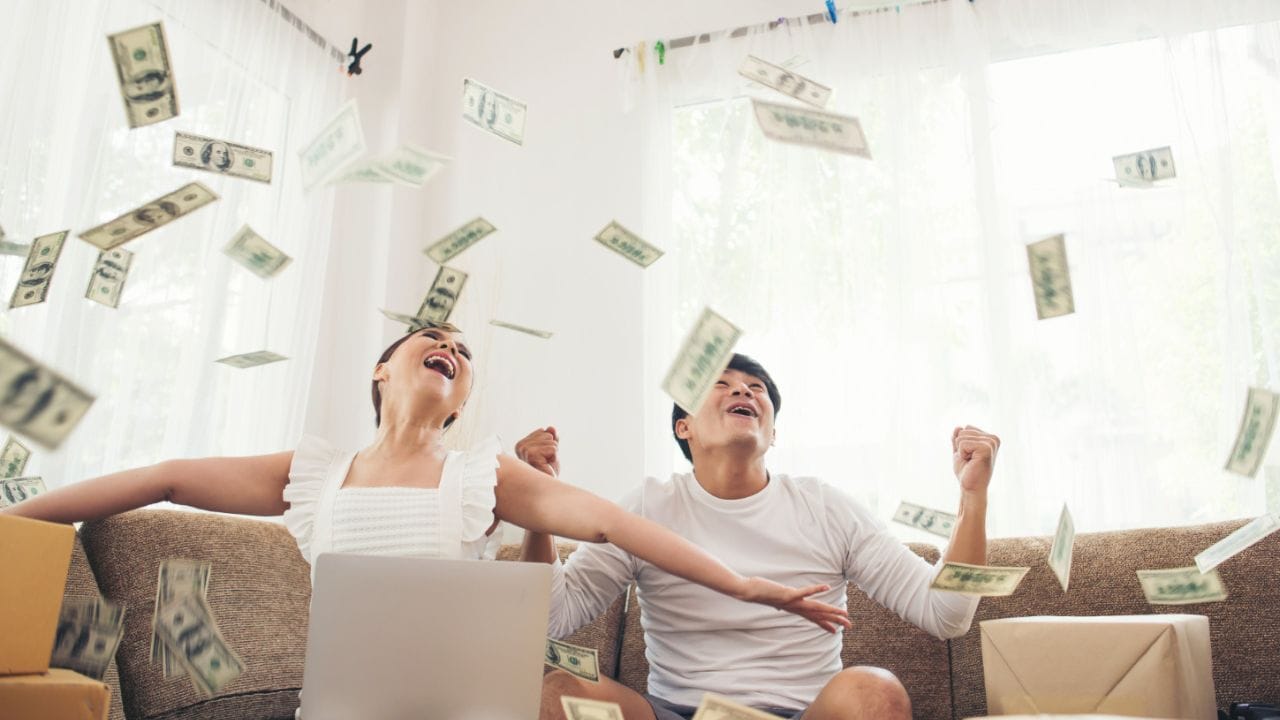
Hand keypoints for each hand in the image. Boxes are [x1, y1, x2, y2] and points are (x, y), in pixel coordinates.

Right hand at [515, 426, 559, 476]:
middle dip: (552, 449)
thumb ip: (551, 437)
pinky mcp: (532, 455)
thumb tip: (551, 427)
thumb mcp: (550, 450)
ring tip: (545, 464)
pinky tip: (546, 466)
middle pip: (548, 435)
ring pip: (551, 442)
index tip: (543, 457)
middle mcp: (521, 446)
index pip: (544, 431)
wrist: (545, 487)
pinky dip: (554, 458)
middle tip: (545, 462)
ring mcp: (525, 450)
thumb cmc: (546, 471)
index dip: (549, 445)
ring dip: (553, 455)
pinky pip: (553, 448)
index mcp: (522, 444)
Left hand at [737, 577, 851, 633]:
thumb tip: (779, 607)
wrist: (747, 592)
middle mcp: (794, 608)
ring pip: (815, 607)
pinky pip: (804, 592)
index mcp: (793, 609)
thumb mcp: (773, 600)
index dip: (824, 624)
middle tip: (848, 625)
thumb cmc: (760, 594)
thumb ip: (779, 603)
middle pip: (818, 615)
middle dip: (834, 620)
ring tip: (843, 612)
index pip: (811, 618)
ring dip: (830, 610)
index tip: (835, 631)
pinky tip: (827, 587)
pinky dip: (815, 590)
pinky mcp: (787, 594)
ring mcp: (792, 602)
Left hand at [952, 425, 999, 493]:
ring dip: (962, 451)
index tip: (970, 456)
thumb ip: (958, 439)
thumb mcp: (960, 451)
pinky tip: (971, 462)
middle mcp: (993, 439)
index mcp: (990, 438)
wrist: (971, 487)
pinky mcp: (986, 448)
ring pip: (962, 436)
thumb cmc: (967, 471)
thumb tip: (958, 427)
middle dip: (961, 447)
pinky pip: (963, 443)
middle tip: (970, 460)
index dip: (962, 444)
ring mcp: (991, 443)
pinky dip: (962, 454)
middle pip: (963, 430)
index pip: (966, 428)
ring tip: (971, 462)